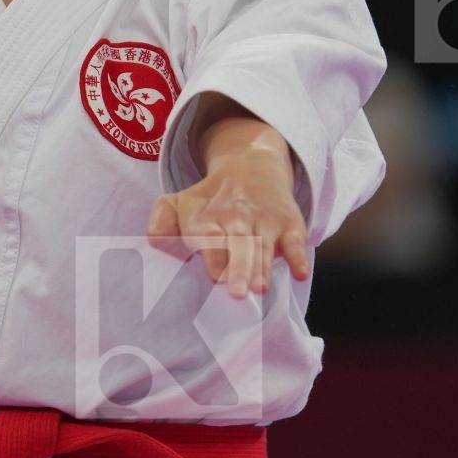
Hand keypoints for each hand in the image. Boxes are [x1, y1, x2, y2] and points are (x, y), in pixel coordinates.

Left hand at [146, 110, 310, 298]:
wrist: (252, 165)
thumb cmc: (210, 200)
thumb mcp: (180, 203)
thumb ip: (162, 222)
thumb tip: (157, 241)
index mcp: (208, 217)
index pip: (208, 235)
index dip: (212, 253)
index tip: (214, 276)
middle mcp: (237, 218)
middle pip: (238, 243)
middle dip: (237, 266)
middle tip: (235, 292)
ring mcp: (264, 221)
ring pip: (264, 246)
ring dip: (262, 266)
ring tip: (260, 288)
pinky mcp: (289, 224)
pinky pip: (295, 240)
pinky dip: (299, 256)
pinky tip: (300, 273)